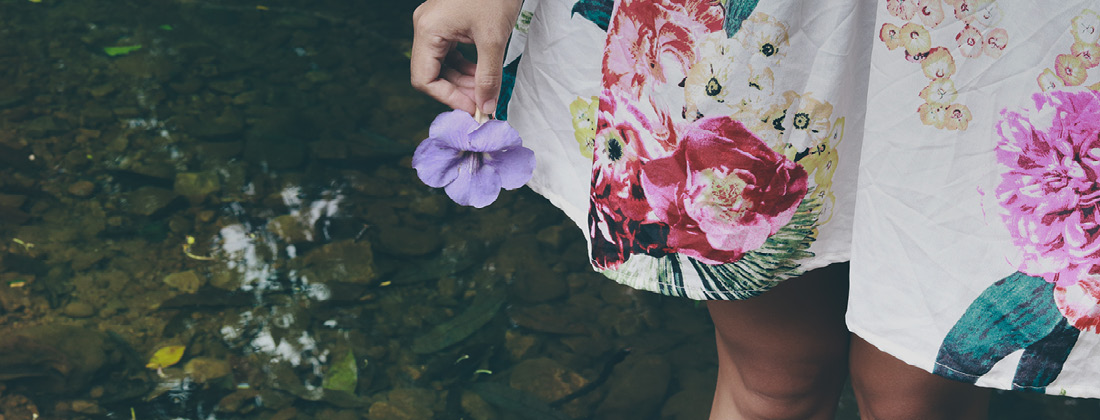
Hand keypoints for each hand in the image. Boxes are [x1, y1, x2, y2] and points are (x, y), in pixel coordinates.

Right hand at [410, 0, 522, 114]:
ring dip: (463, 80)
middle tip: (483, 102)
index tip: (472, 109)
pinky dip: (465, 66)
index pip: (424, 79)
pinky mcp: (448, 22)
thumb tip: (486, 106)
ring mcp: (436, 24)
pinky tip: (482, 74)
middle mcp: (426, 27)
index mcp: (428, 30)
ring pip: (443, 64)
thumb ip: (488, 76)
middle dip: (458, 91)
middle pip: (433, 73)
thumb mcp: (493, 39)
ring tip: (486, 90)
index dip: (447, 98)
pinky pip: (450, 52)